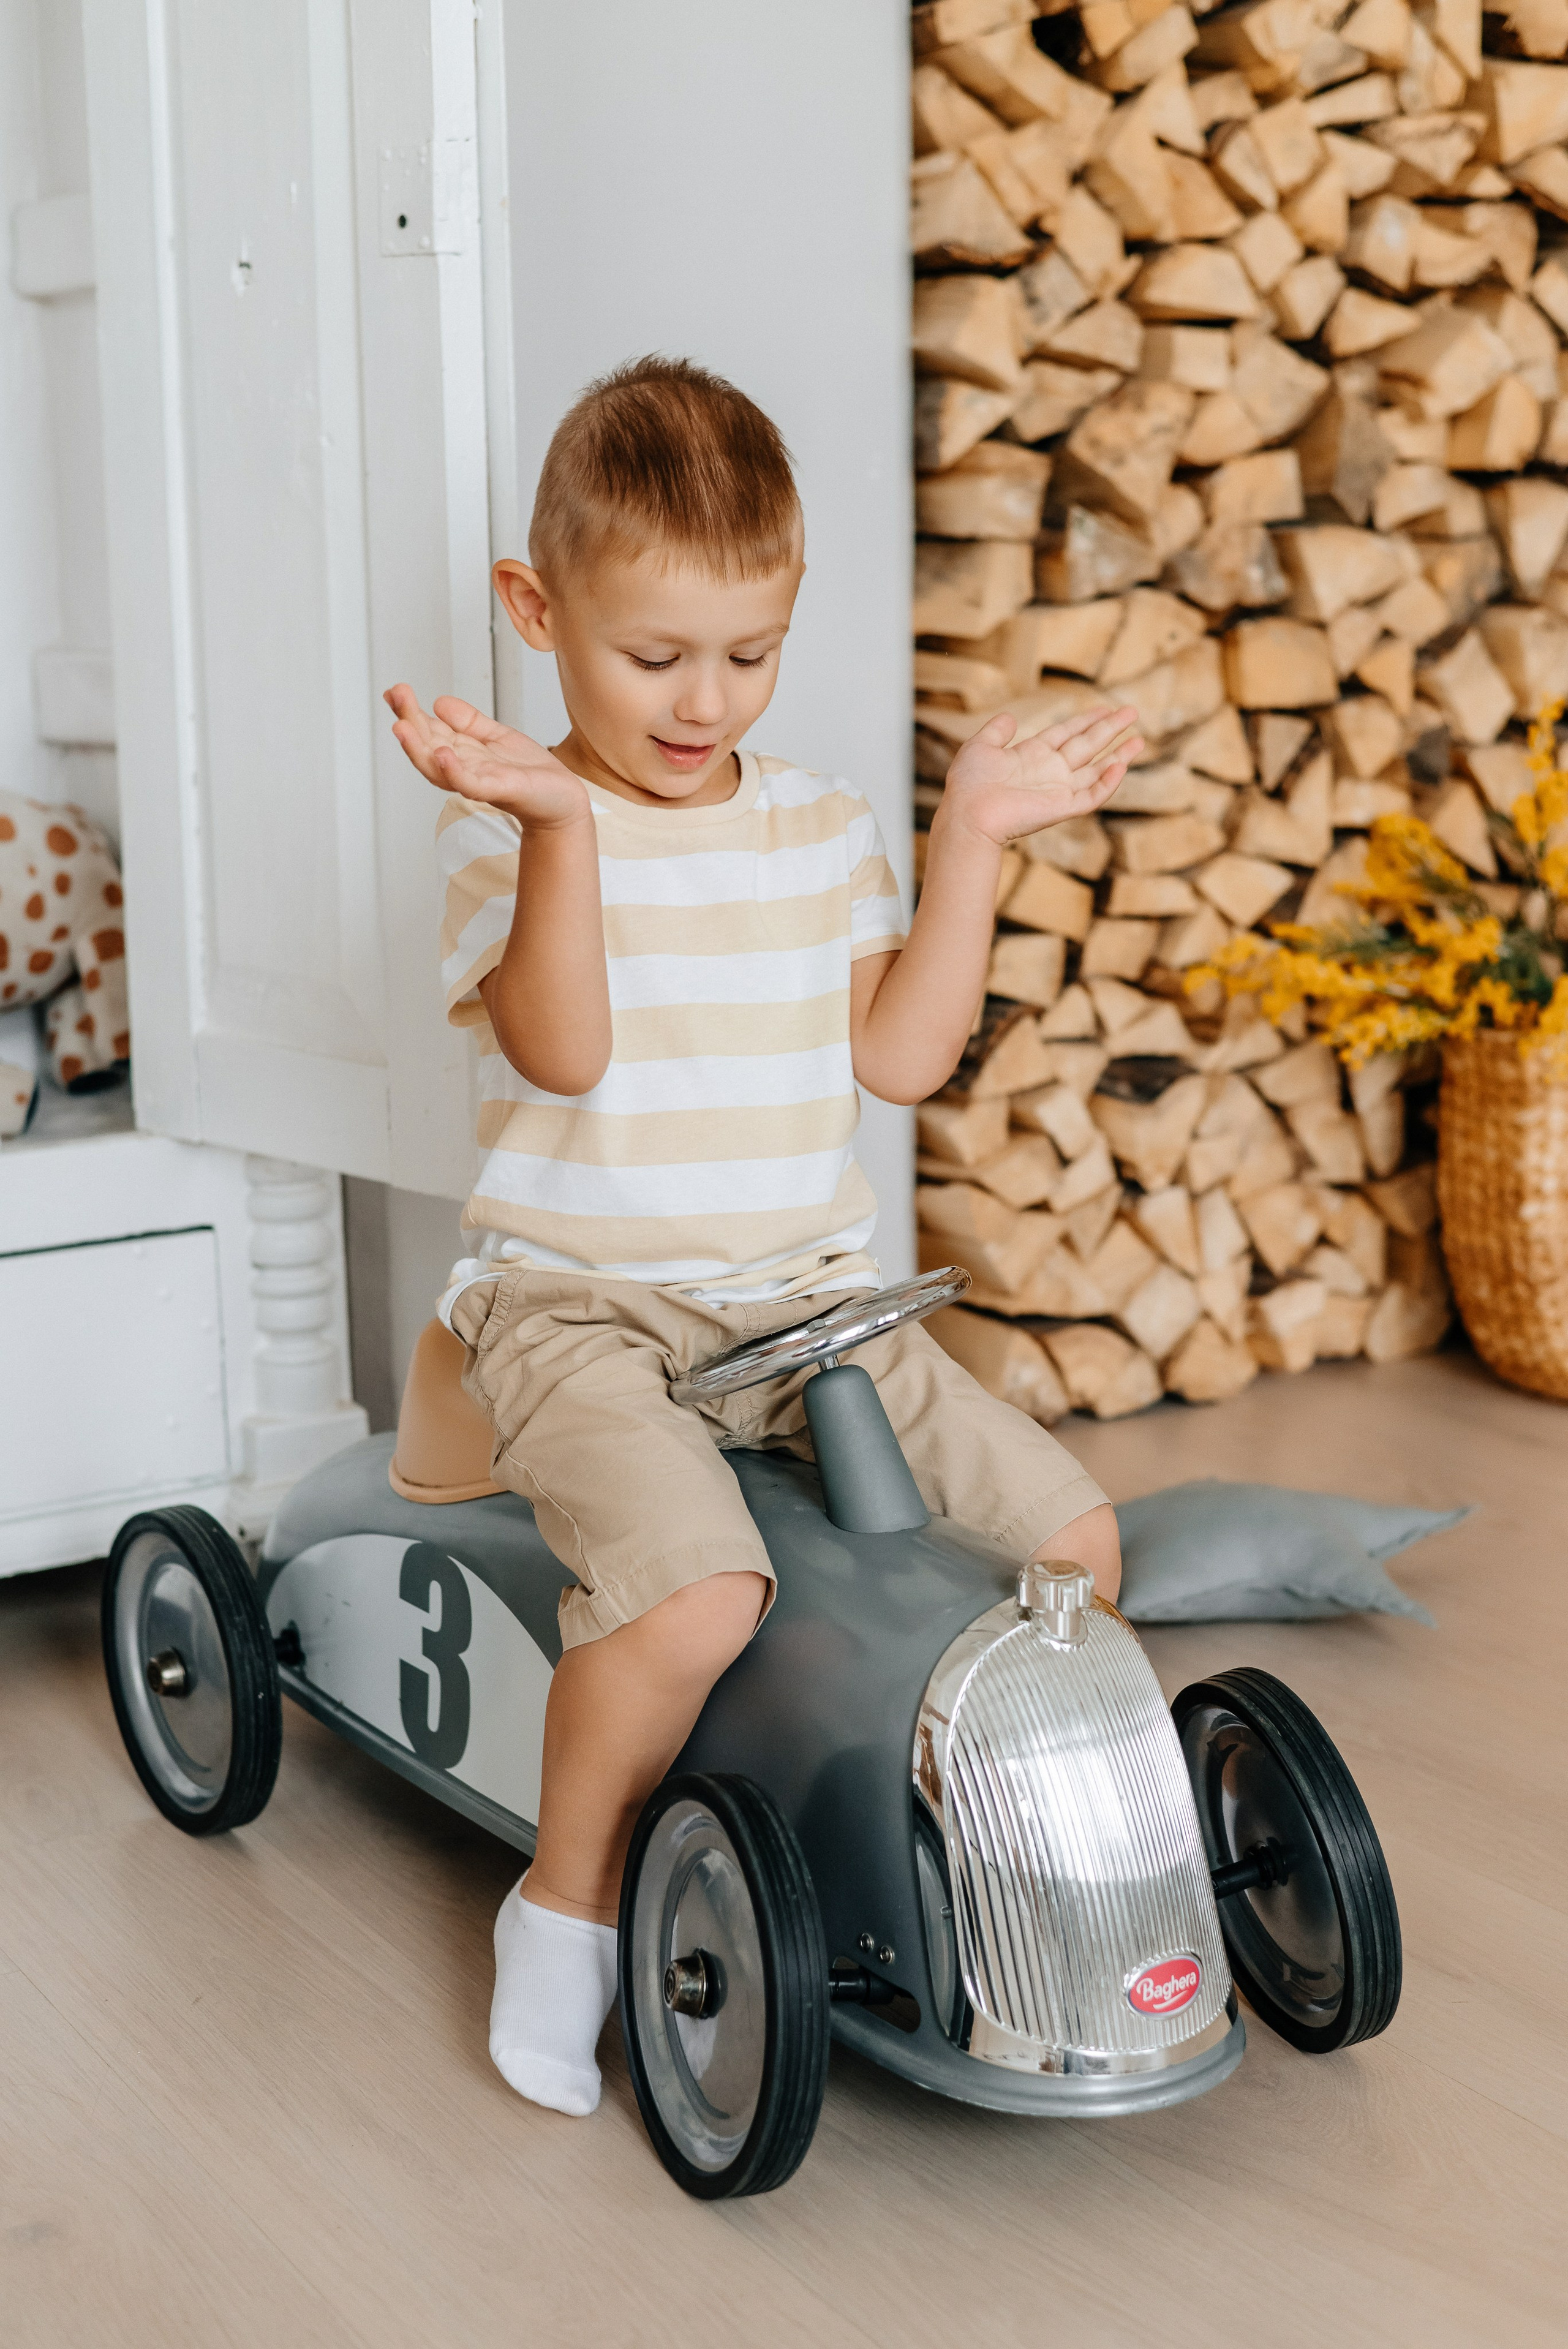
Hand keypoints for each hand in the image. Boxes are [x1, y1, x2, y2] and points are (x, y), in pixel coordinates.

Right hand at [383, 684, 589, 829]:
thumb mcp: (496, 737)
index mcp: (462, 753)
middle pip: (427, 746)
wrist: (563, 800)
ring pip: (439, 769)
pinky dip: (454, 771)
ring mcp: (479, 781)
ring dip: (418, 749)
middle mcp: (464, 768)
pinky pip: (470, 784)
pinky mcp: (498, 791)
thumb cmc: (530, 774)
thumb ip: (468, 722)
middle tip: (395, 696)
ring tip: (402, 727)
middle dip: (409, 722)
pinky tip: (442, 753)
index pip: (429, 731)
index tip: (394, 691)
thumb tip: (438, 702)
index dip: (410, 712)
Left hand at [942, 703, 1143, 847]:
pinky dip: (1107, 784)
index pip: (1066, 734)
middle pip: (1087, 746)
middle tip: (1131, 711)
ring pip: (1096, 771)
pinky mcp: (1061, 808)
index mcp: (1032, 755)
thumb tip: (1010, 717)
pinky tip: (1120, 767)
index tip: (1104, 708)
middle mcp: (1049, 772)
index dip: (1086, 720)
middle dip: (1110, 729)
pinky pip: (1091, 797)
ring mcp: (1057, 790)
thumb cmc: (968, 785)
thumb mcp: (980, 747)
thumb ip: (996, 731)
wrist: (968, 815)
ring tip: (1139, 741)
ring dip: (1118, 756)